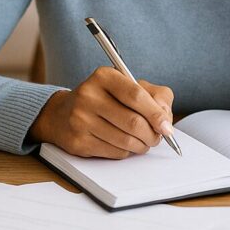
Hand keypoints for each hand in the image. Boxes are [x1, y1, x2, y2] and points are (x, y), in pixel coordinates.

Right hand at [29, 67, 174, 158]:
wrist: (62, 114)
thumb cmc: (104, 99)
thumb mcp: (128, 86)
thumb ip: (155, 95)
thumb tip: (165, 118)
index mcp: (104, 76)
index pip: (136, 96)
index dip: (156, 114)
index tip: (167, 127)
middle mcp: (88, 96)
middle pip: (133, 122)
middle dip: (152, 134)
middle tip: (157, 137)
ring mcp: (80, 120)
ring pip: (125, 141)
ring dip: (141, 145)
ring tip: (143, 141)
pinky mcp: (78, 142)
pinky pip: (114, 152)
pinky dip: (127, 151)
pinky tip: (125, 144)